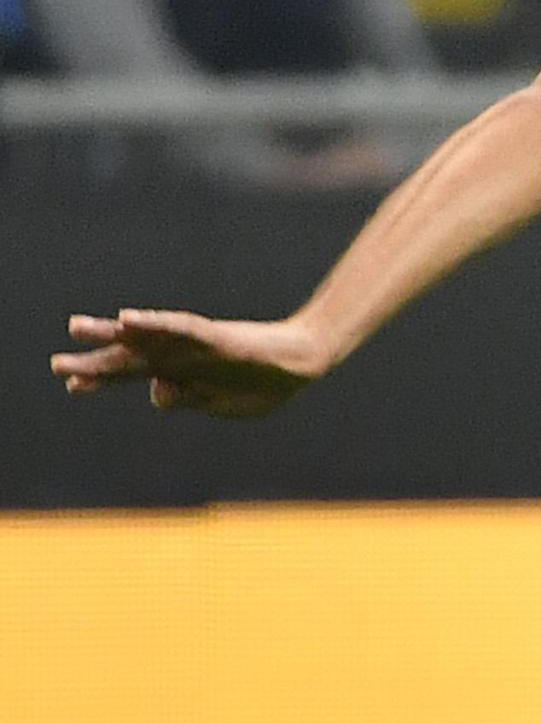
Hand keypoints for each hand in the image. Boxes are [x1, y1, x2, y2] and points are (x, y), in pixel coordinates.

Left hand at [51, 308, 337, 417]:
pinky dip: (155, 324)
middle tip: (56, 366)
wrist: (302, 362)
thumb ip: (188, 399)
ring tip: (75, 327)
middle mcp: (180, 355)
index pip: (130, 375)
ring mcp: (195, 345)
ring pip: (146, 337)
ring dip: (111, 332)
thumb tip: (157, 393)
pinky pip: (180, 328)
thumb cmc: (263, 384)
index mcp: (179, 374)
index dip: (100, 380)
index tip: (72, 387)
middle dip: (93, 363)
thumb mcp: (221, 404)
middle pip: (128, 357)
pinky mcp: (215, 337)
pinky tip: (129, 319)